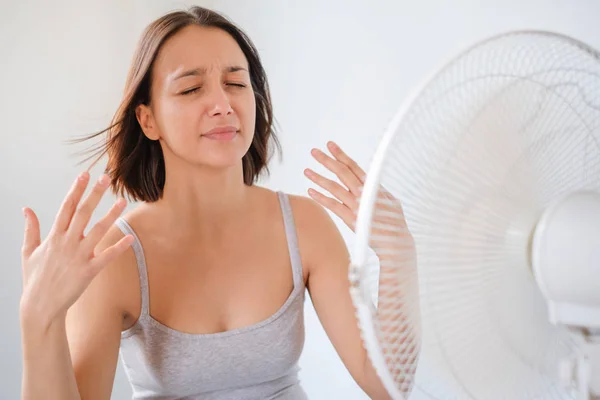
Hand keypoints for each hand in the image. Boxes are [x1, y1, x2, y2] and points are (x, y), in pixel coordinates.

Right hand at [20, 172, 133, 330]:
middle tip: (106, 178)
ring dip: (111, 215)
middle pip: (83, 213)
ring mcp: (78, 257)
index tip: (84, 174)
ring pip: (98, 231)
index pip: (66, 207)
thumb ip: (31, 229)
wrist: (40, 307)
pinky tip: (130, 237)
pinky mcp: (88, 271)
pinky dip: (119, 247)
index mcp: (53, 237)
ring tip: (122, 201)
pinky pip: (107, 256)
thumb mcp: (28, 252)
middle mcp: (66, 243)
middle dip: (94, 194)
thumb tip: (26, 209)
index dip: (76, 190)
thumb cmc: (35, 279)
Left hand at [304, 141, 407, 232]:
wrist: (396, 241)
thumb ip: (376, 189)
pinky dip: (321, 198)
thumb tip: (369, 180)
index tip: (330, 145)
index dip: (341, 155)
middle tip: (314, 152)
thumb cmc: (393, 221)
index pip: (354, 166)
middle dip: (327, 161)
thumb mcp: (389, 200)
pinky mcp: (351, 219)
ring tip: (307, 171)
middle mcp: (364, 193)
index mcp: (373, 186)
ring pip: (334, 187)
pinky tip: (310, 191)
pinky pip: (333, 205)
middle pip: (342, 173)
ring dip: (319, 178)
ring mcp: (357, 205)